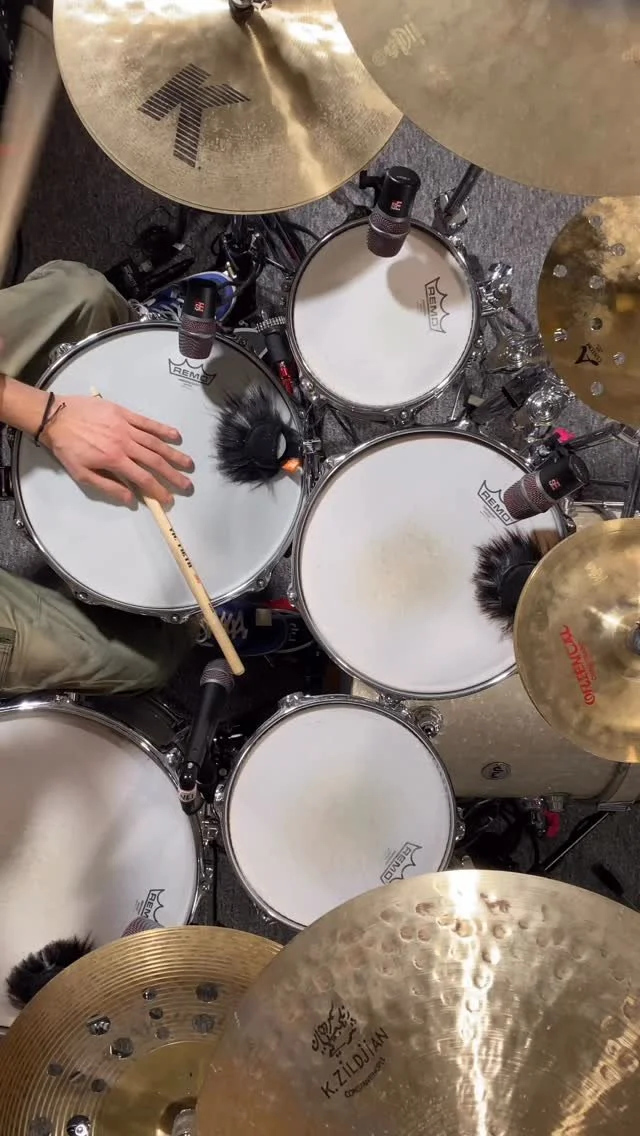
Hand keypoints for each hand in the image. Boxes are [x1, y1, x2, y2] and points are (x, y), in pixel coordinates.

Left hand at [41, 395, 193, 506]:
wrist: (56, 417)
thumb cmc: (68, 448)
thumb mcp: (82, 474)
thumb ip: (108, 486)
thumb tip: (131, 499)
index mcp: (114, 460)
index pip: (143, 478)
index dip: (159, 491)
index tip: (169, 500)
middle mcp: (125, 443)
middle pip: (155, 461)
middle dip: (174, 475)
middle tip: (188, 485)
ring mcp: (126, 426)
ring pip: (156, 442)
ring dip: (174, 454)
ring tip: (189, 464)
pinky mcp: (124, 413)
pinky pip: (147, 422)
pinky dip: (163, 429)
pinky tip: (176, 436)